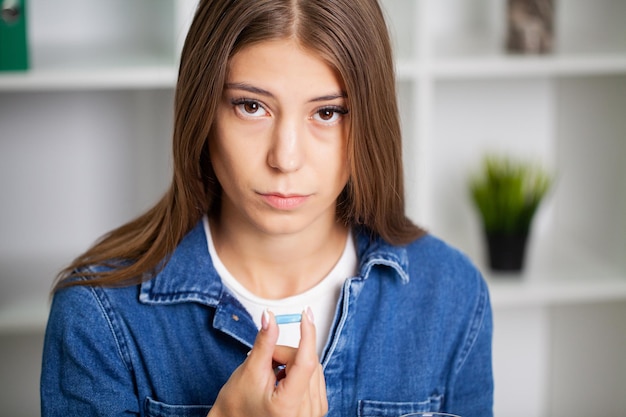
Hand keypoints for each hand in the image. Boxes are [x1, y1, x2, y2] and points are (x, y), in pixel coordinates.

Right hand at [208, 309, 327, 416]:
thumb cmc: (238, 403)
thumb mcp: (250, 370)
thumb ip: (265, 342)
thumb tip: (270, 316)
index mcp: (288, 405)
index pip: (306, 362)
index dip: (307, 334)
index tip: (305, 314)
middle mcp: (306, 413)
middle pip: (307, 362)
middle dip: (286, 354)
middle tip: (266, 360)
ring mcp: (314, 413)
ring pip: (313, 367)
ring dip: (292, 363)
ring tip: (272, 375)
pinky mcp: (317, 409)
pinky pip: (315, 376)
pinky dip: (300, 372)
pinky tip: (284, 380)